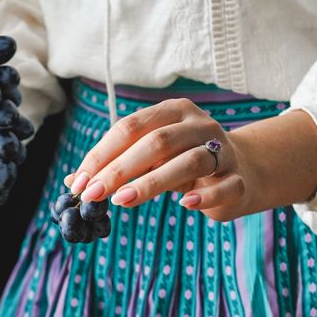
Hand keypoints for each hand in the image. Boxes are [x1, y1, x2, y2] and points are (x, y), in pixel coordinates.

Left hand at [65, 98, 246, 220]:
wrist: (243, 170)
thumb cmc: (183, 162)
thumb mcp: (150, 159)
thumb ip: (117, 164)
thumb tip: (73, 182)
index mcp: (173, 112)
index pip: (131, 127)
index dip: (102, 154)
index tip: (81, 182)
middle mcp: (199, 125)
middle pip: (157, 142)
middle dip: (120, 169)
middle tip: (94, 194)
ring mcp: (223, 151)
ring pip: (189, 162)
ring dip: (152, 182)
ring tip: (123, 201)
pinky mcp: (239, 179)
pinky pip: (224, 186)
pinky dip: (204, 196)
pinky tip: (184, 205)